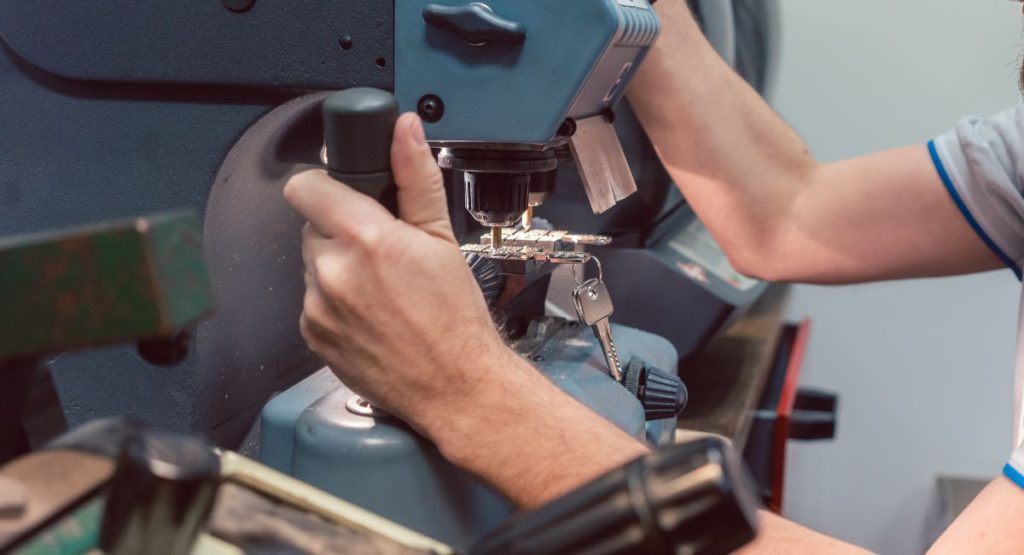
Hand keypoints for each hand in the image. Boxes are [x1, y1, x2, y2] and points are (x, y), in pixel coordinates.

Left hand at [283, 113, 510, 433]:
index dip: (326, 185)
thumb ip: (415, 177)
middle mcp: (331, 272)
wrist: (455, 386)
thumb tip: (404, 131)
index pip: (305, 186)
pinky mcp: (311, 336)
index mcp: (365, 238)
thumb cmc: (455, 318)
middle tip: (382, 251)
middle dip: (341, 230)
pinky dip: (335, 303)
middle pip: (313, 226)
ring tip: (382, 289)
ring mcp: (316, 307)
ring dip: (338, 268)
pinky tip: (372, 314)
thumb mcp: (442, 237)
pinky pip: (313, 301)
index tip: (345, 195)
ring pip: (313, 265)